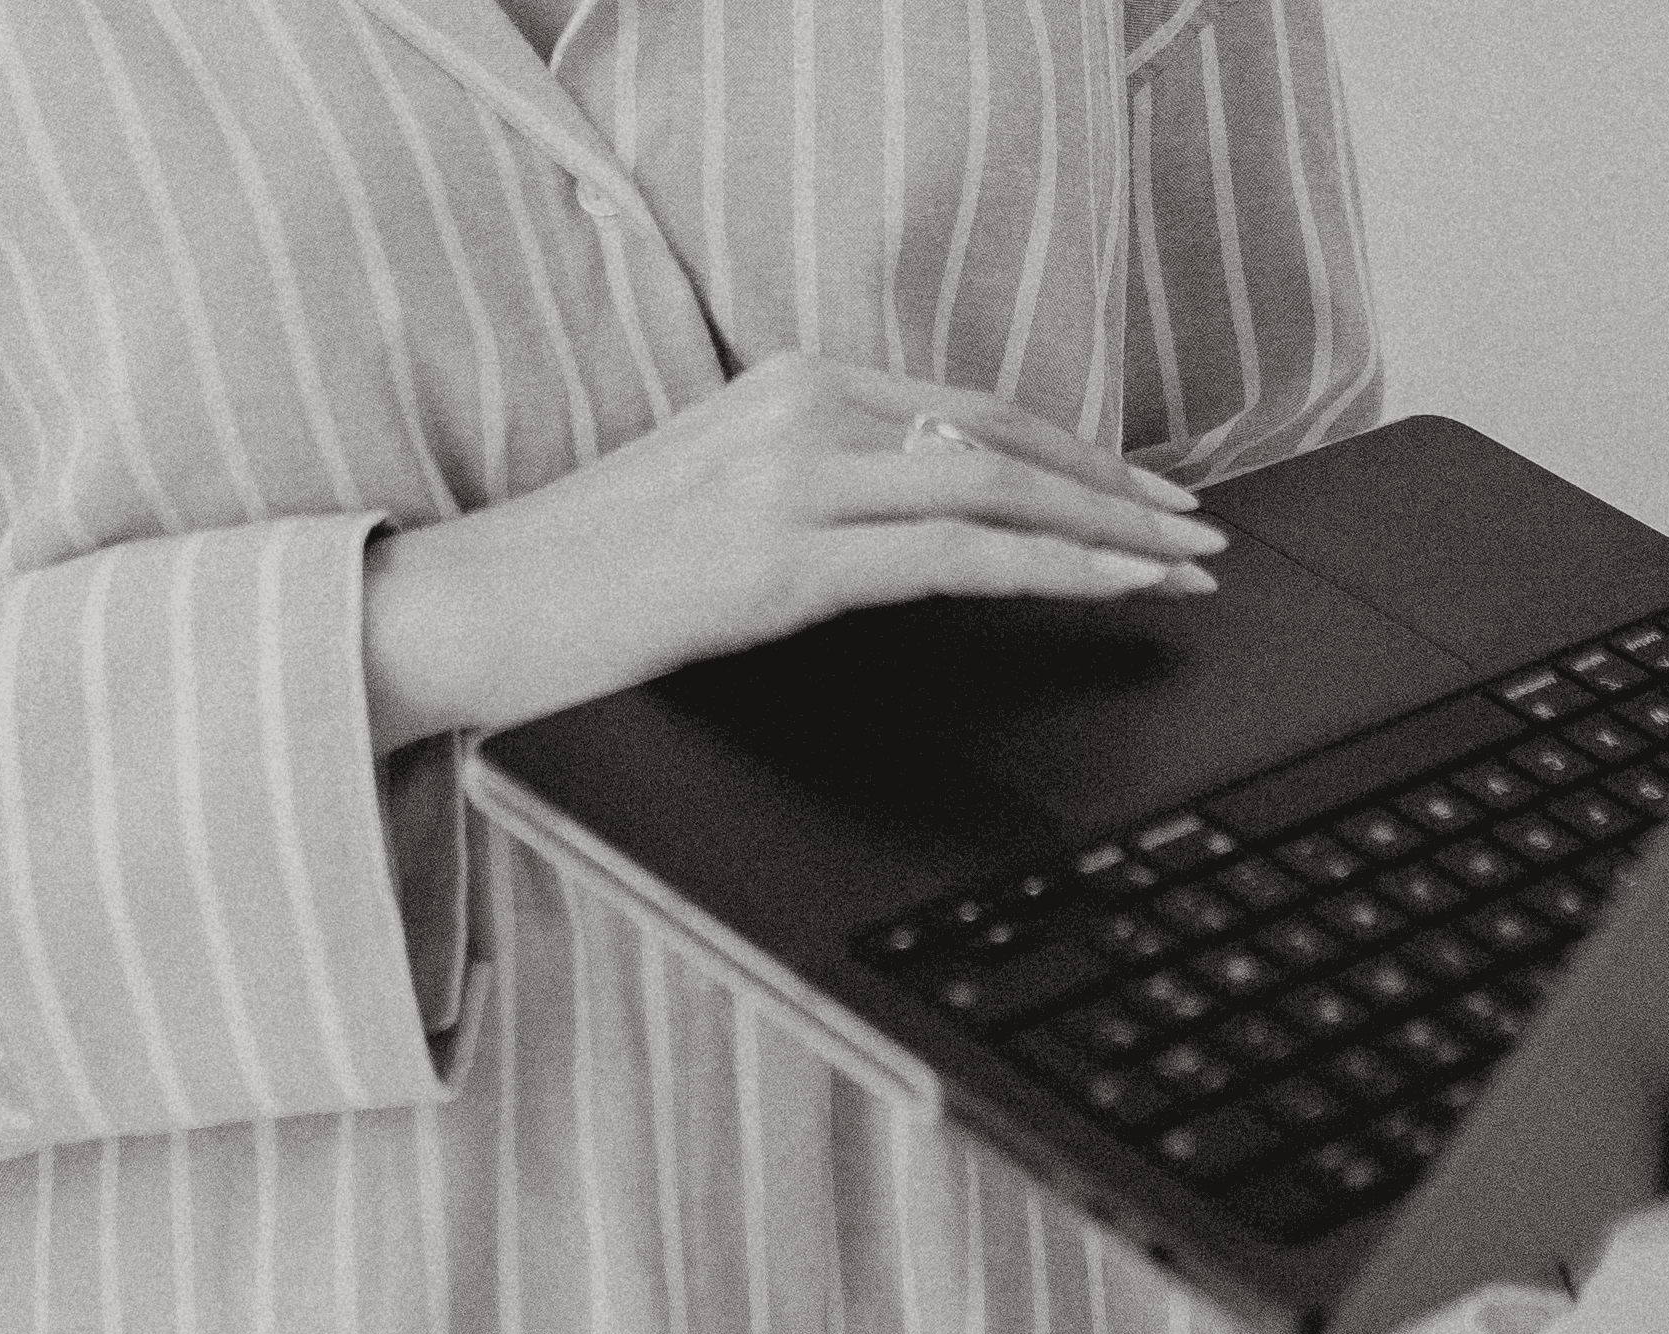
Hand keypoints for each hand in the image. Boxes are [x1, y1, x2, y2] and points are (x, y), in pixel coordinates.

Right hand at [362, 352, 1226, 748]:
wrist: (467, 612)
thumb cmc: (582, 581)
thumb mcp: (715, 506)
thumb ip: (817, 496)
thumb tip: (926, 531)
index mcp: (787, 386)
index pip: (970, 410)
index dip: (1075, 451)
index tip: (1147, 492)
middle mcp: (797, 409)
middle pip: (1002, 436)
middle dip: (1119, 487)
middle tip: (1201, 530)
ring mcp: (787, 478)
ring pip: (995, 484)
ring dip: (1109, 530)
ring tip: (1182, 567)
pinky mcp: (776, 558)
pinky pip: (949, 554)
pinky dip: (1049, 565)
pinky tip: (1106, 585)